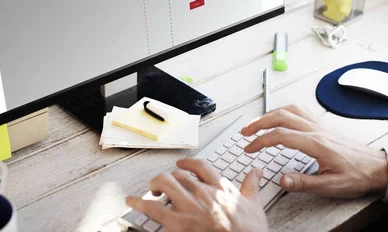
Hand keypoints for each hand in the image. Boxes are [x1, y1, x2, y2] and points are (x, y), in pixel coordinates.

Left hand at [126, 158, 268, 231]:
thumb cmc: (249, 231)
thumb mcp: (254, 205)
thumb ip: (251, 185)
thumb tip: (256, 171)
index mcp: (220, 187)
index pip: (199, 166)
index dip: (187, 162)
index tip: (181, 164)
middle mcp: (203, 192)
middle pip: (178, 174)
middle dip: (169, 178)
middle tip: (164, 185)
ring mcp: (190, 207)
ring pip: (165, 183)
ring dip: (155, 185)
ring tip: (152, 191)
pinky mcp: (179, 223)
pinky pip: (153, 208)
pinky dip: (139, 203)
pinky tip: (132, 202)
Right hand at [240, 105, 387, 198]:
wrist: (378, 167)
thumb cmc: (358, 176)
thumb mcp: (331, 186)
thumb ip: (304, 182)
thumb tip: (281, 179)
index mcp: (316, 143)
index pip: (280, 135)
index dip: (261, 141)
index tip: (249, 148)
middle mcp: (316, 130)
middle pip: (281, 116)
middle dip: (259, 122)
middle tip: (245, 132)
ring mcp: (320, 125)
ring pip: (290, 110)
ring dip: (270, 114)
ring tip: (257, 123)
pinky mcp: (323, 126)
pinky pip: (300, 111)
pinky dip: (285, 110)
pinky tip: (281, 117)